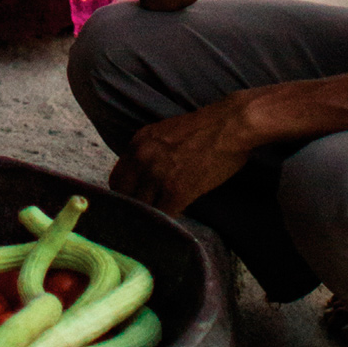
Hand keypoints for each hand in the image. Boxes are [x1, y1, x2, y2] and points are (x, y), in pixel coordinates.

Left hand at [111, 97, 252, 215]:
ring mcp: (158, 175)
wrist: (230, 125)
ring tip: (162, 220)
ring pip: (143, 208)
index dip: (126, 193)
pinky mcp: (176, 190)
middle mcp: (142, 158)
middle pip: (124, 196)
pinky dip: (169, 221)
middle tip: (148, 214)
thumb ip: (149, 154)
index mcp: (138, 142)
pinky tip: (177, 217)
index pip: (117, 179)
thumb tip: (142, 180)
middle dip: (135, 206)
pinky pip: (164, 215)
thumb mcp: (165, 134)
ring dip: (152, 216)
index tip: (136, 201)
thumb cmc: (205, 129)